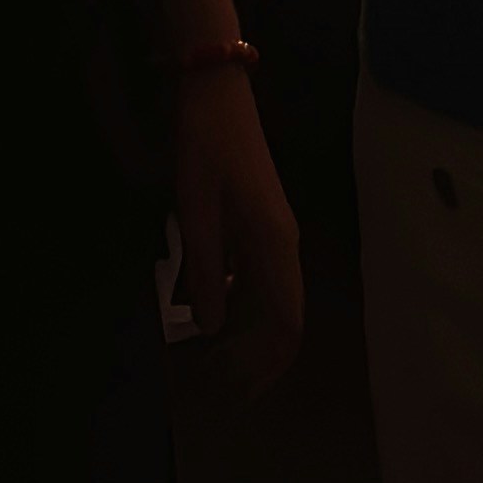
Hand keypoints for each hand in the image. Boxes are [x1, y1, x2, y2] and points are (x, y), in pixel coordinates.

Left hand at [168, 52, 304, 389]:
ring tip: (214, 361)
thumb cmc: (205, 146)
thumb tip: (210, 328)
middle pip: (283, 318)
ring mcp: (274, 234)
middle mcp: (284, 245)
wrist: (215, 90)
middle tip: (221, 386)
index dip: (267, 362)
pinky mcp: (259, 224)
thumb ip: (206, 270)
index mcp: (275, 245)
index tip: (241, 391)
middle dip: (257, 357)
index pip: (286, 321)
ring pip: (271, 302)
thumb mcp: (196, 210)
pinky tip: (211, 313)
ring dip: (248, 334)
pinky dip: (240, 306)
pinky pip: (258, 280)